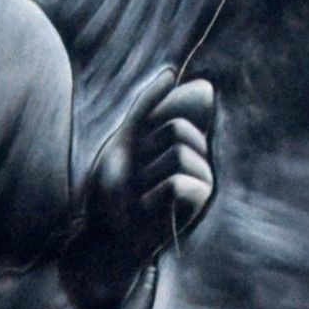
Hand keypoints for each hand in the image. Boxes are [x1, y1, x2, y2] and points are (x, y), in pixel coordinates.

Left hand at [84, 67, 217, 269]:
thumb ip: (147, 107)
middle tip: (136, 178)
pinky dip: (154, 196)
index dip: (146, 128)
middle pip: (177, 127)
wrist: (106, 236)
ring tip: (142, 194)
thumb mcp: (126, 140)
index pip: (175, 109)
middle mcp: (197, 156)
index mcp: (180, 139)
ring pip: (180, 152)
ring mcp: (202, 179)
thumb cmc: (114, 190)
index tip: (134, 154)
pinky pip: (179, 182)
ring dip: (148, 174)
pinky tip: (149, 209)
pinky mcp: (200, 204)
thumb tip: (171, 72)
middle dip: (146, 150)